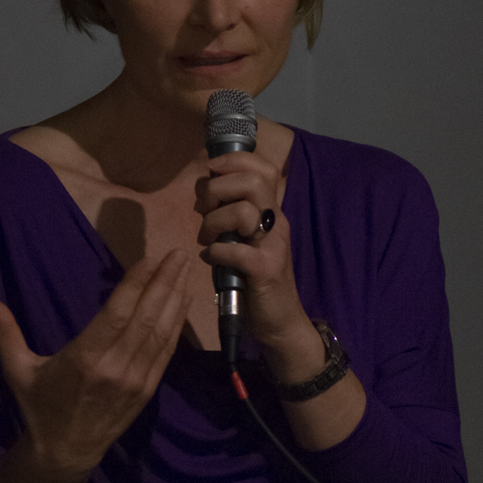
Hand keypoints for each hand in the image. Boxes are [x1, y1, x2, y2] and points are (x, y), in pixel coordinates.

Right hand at [0, 248, 191, 478]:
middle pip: (146, 318)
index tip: (151, 258)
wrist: (65, 453)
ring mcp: (135, 380)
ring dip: (175, 297)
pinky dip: (177, 323)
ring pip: (161, 332)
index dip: (136, 285)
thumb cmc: (39, 406)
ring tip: (185, 267)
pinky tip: (184, 300)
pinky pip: (167, 351)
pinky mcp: (148, 389)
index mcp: (84, 359)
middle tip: (179, 252)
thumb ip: (4, 331)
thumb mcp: (17, 369)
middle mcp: (115, 368)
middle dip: (165, 282)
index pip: (117, 315)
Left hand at [198, 153, 318, 368]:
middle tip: (203, 210)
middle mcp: (275, 222)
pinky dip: (217, 252)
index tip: (210, 170)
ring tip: (206, 238)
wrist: (279, 322)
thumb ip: (229, 214)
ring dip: (214, 222)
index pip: (261, 168)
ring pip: (243, 212)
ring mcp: (273, 245)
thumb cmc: (255, 280)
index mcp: (269, 211)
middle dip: (217, 189)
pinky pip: (237, 250)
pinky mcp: (266, 270)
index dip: (234, 160)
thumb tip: (204, 190)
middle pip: (253, 182)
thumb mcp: (243, 239)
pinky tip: (211, 258)